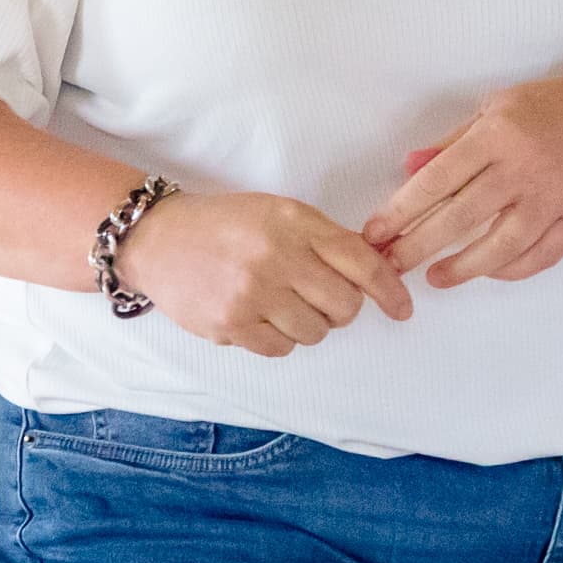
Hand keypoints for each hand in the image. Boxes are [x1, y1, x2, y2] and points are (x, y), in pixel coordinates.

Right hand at [112, 191, 412, 358]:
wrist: (160, 238)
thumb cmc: (227, 224)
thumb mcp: (280, 213)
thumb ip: (325, 239)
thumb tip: (378, 269)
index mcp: (294, 222)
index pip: (360, 261)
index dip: (390, 289)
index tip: (403, 308)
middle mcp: (276, 257)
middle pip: (344, 306)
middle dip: (342, 308)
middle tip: (320, 297)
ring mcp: (252, 294)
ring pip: (315, 332)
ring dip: (309, 324)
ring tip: (281, 302)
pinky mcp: (231, 325)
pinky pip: (282, 349)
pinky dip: (280, 338)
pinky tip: (260, 315)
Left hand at [361, 69, 562, 287]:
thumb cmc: (553, 106)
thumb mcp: (498, 107)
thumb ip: (454, 142)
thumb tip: (409, 168)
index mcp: (499, 135)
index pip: (439, 179)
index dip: (403, 210)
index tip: (376, 232)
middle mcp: (525, 168)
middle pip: (462, 218)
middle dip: (419, 247)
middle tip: (391, 266)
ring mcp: (556, 198)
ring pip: (502, 247)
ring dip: (463, 268)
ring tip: (436, 277)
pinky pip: (540, 257)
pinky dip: (510, 270)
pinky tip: (488, 271)